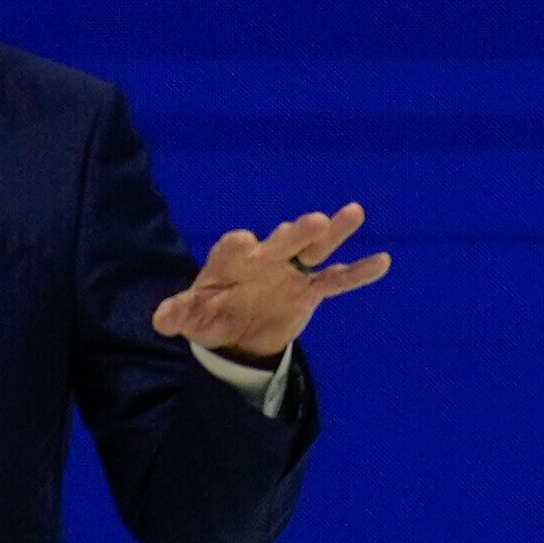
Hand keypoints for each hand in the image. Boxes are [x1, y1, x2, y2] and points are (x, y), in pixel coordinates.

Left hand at [157, 203, 388, 366]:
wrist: (234, 329)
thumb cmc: (210, 312)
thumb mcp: (191, 317)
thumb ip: (179, 314)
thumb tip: (161, 320)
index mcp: (231, 258)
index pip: (235, 246)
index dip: (238, 245)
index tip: (245, 242)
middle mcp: (265, 257)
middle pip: (282, 241)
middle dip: (296, 232)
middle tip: (313, 221)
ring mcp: (291, 272)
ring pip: (315, 250)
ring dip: (333, 234)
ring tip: (354, 213)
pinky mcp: (309, 291)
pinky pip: (336, 280)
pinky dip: (358, 272)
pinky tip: (382, 261)